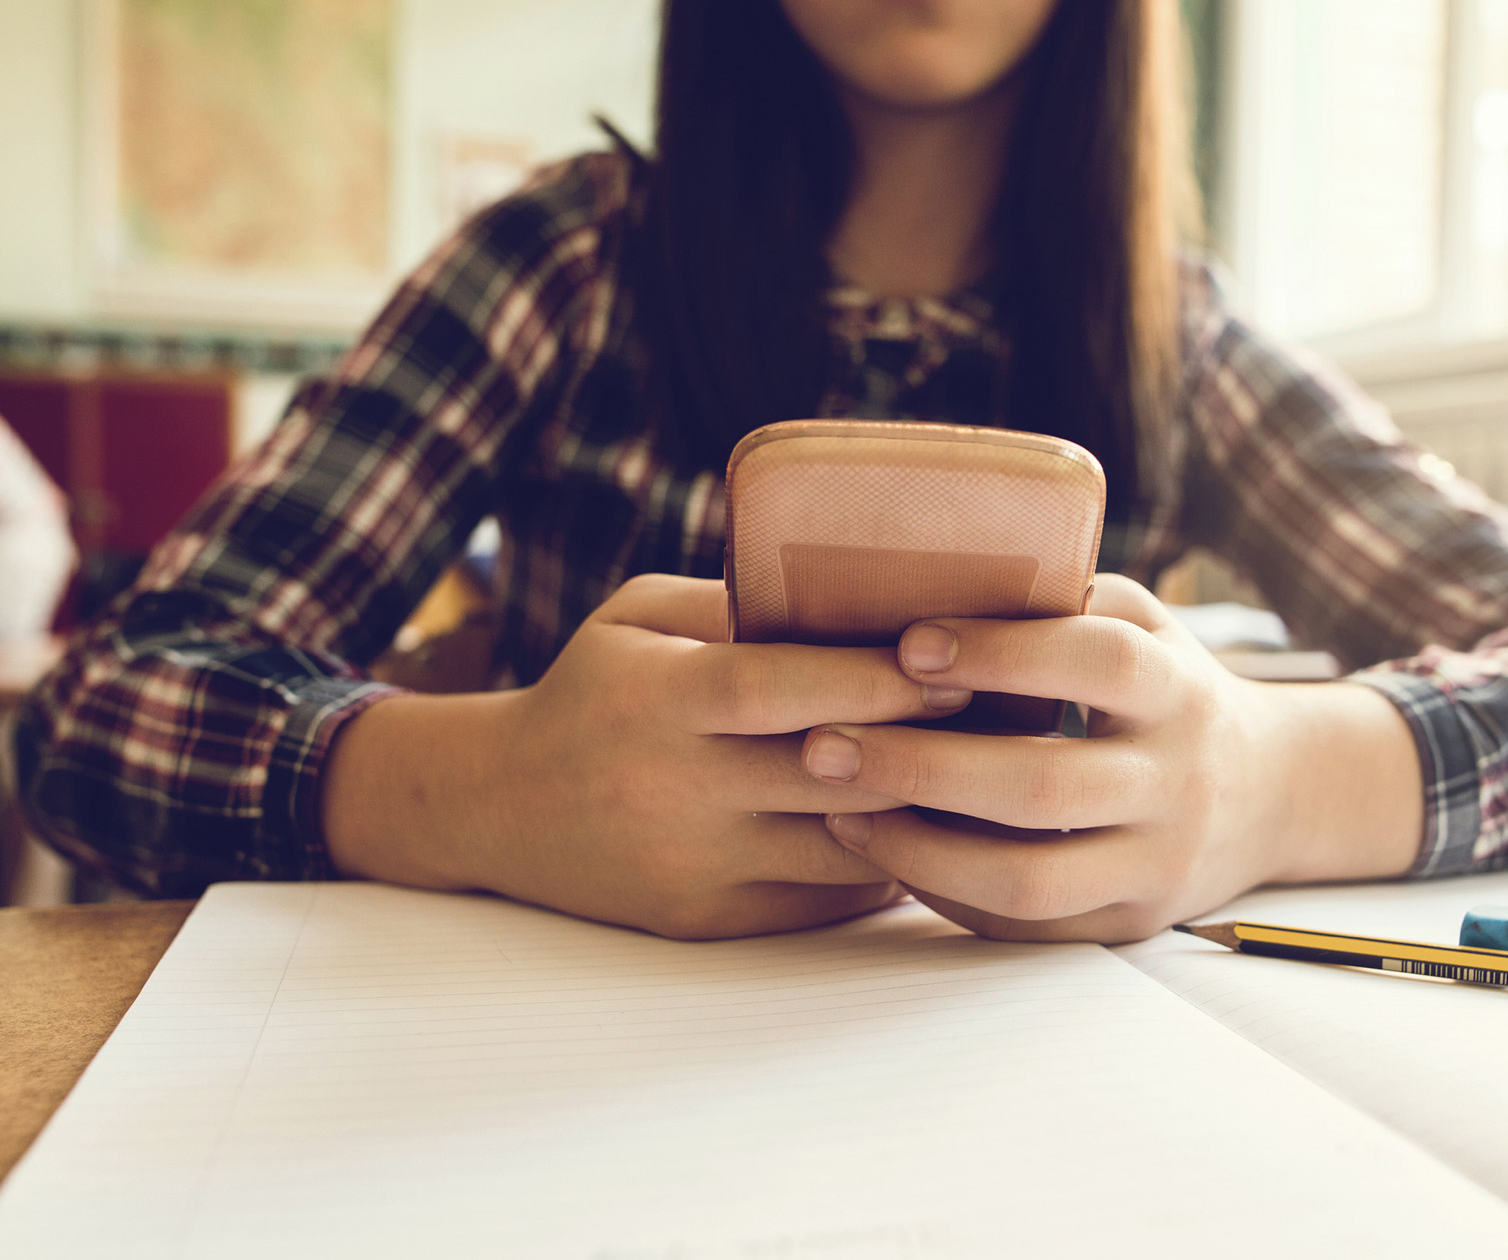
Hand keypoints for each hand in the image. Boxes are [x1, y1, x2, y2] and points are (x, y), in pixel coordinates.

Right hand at [324, 574, 959, 938]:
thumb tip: (860, 587)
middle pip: (826, 773)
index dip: (872, 677)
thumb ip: (734, 603)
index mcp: (656, 698)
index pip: (778, 687)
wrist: (498, 808)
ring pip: (840, 848)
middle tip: (1010, 713)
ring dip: (923, 815)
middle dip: (924, 745)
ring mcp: (693, 864)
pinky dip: (884, 865)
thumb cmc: (591, 692)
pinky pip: (823, 899)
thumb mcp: (638, 617)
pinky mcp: (708, 920)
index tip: (953, 659)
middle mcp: (673, 787)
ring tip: (991, 775)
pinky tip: (932, 830)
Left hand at [798, 575, 1422, 942]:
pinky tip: (885, 851)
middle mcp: (1177, 780)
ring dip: (917, 847)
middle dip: (922, 765)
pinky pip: (1024, 924)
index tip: (908, 644)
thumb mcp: (1143, 626)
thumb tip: (926, 562)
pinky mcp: (1127, 921)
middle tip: (823, 745)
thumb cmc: (1169, 690)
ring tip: (837, 809)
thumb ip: (1061, 599)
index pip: (1098, 664)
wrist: (1276, 795)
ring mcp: (1156, 863)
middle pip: (1044, 784)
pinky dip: (945, 891)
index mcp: (1178, 688)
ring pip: (1029, 877)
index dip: (1002, 653)